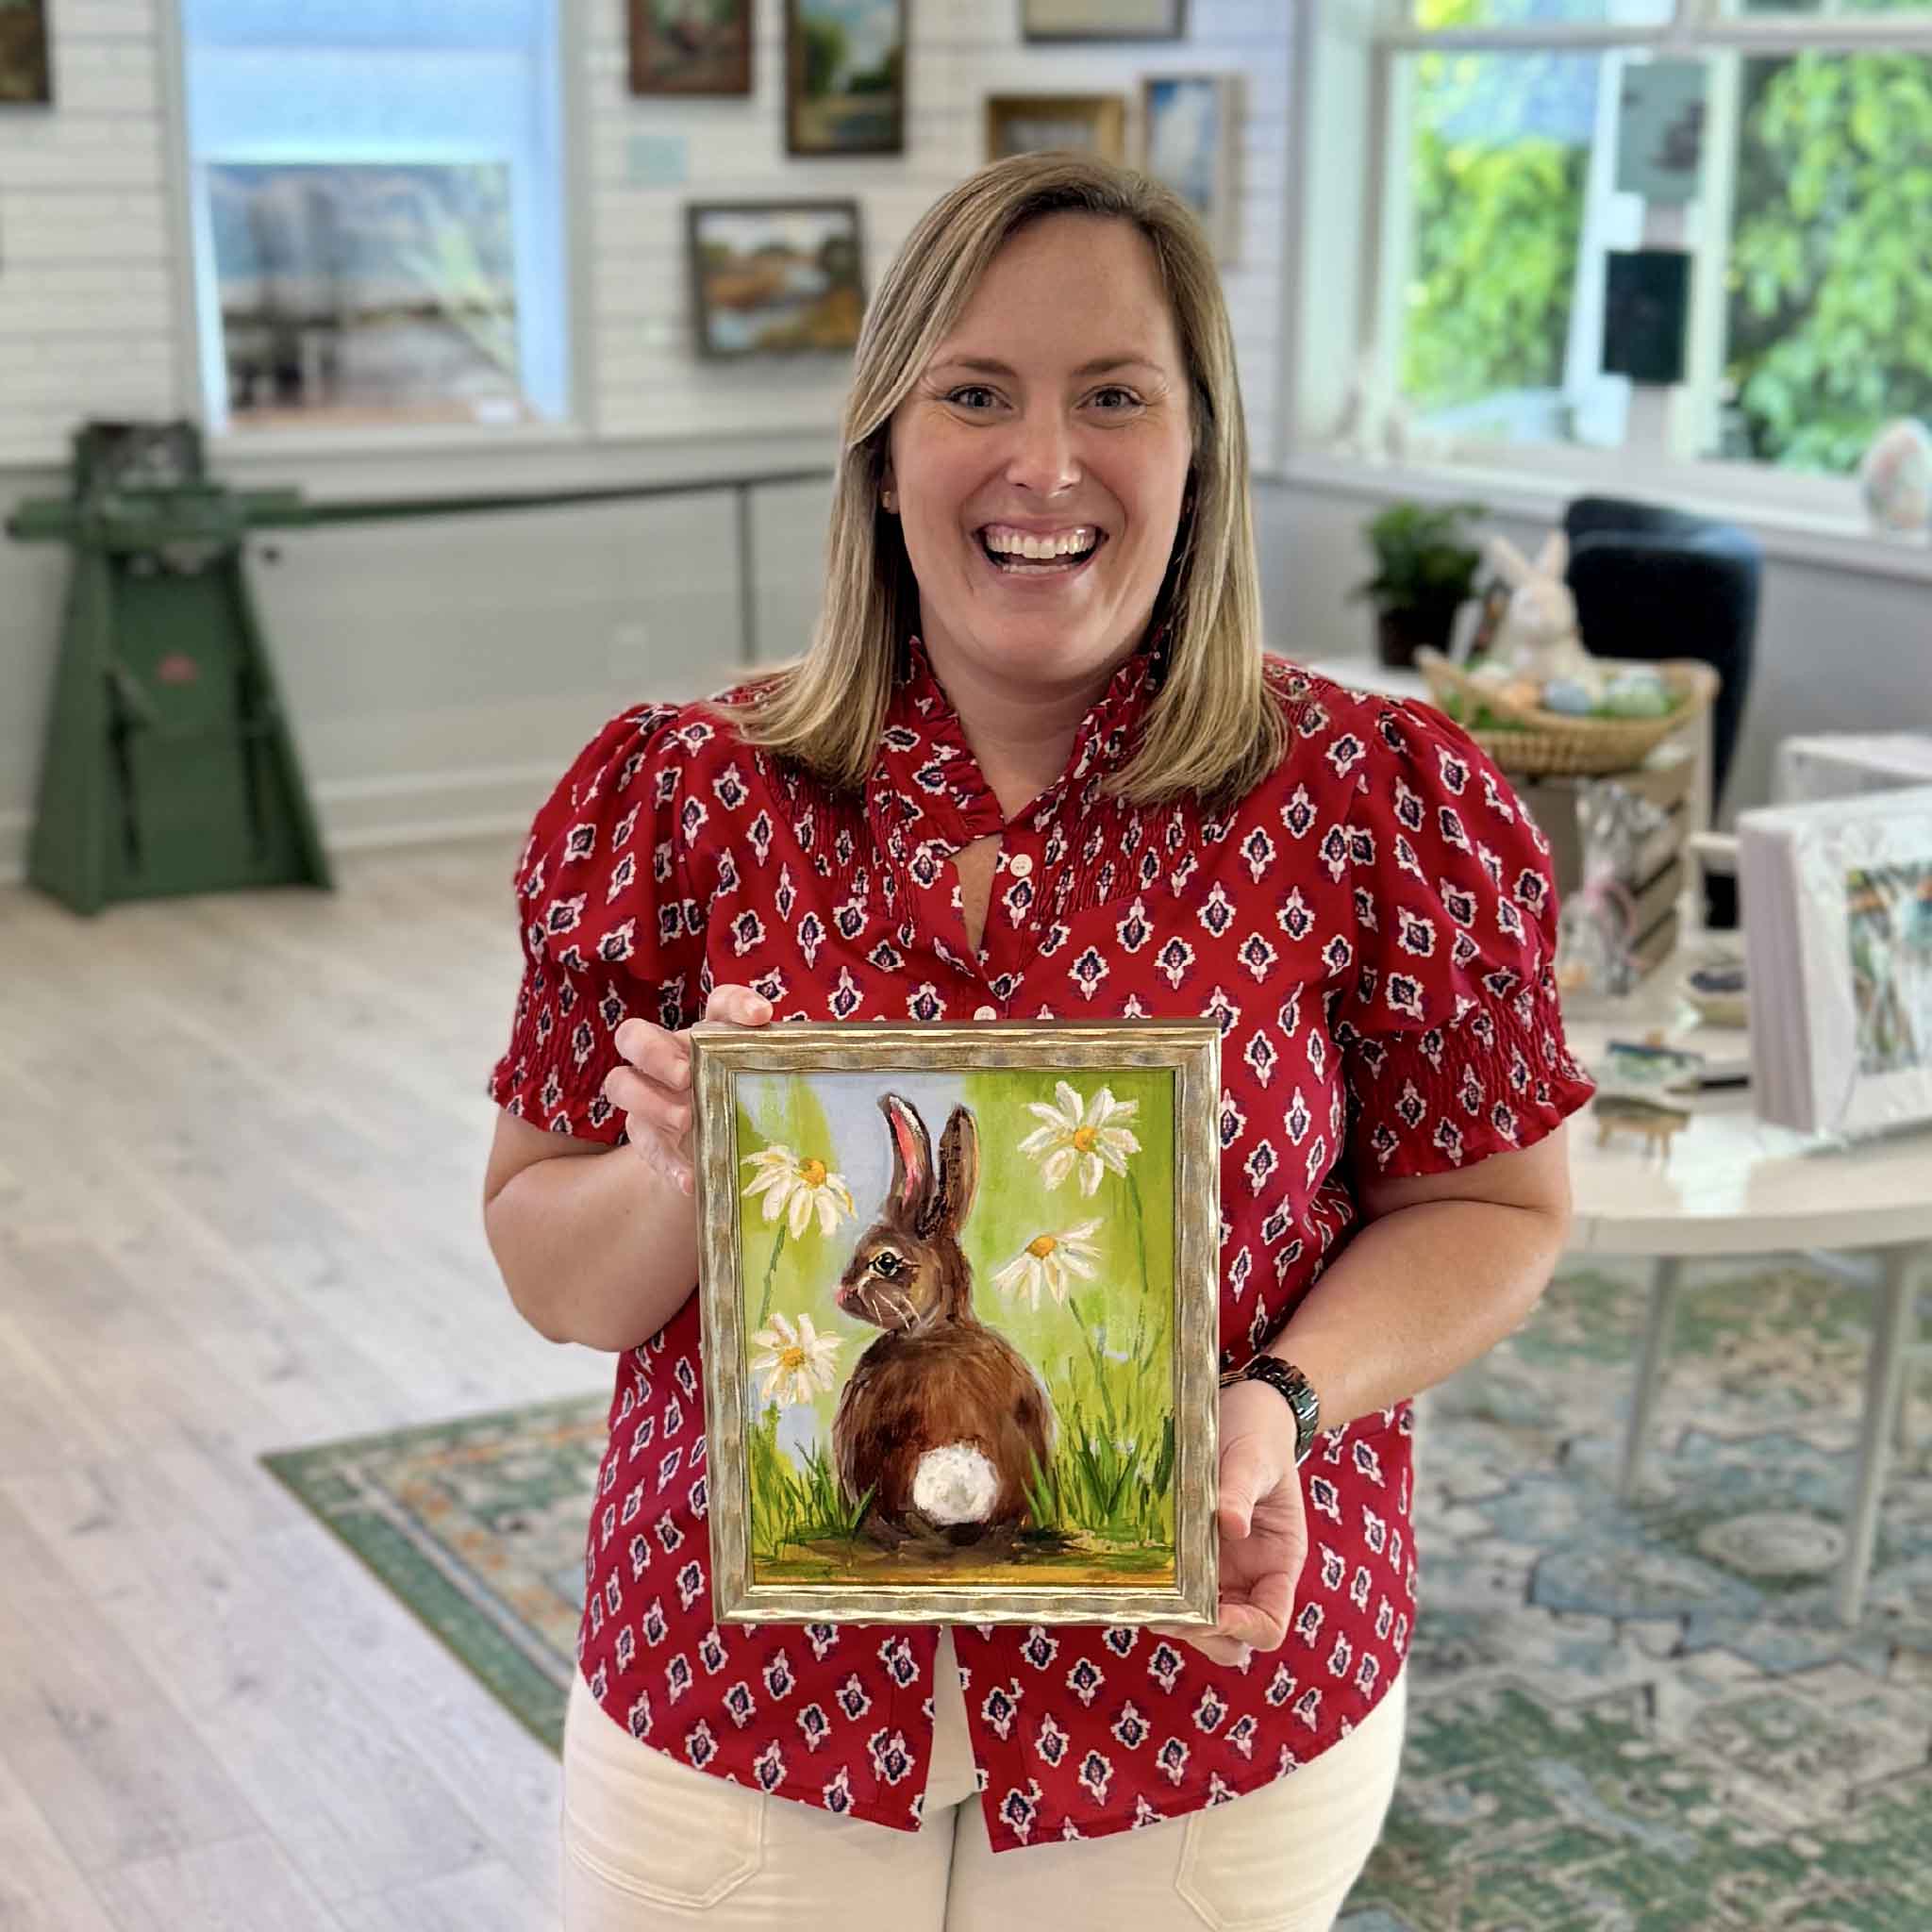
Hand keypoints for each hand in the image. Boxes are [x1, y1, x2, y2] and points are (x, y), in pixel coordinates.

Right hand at [602, 986, 771, 1194]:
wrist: (721, 1153)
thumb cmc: (747, 1107)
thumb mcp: (763, 1089)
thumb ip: (777, 1076)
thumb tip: (817, 1070)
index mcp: (708, 1035)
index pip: (719, 1004)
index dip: (737, 1003)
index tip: (762, 1016)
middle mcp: (670, 1056)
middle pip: (635, 1035)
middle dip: (655, 1053)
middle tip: (686, 1076)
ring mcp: (650, 1094)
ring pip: (621, 1083)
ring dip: (652, 1102)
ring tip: (687, 1121)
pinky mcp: (647, 1134)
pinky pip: (645, 1144)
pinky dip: (668, 1163)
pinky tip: (690, 1180)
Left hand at [1152, 1379, 1308, 1668]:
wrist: (1245, 1411)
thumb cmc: (1259, 1436)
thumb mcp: (1255, 1458)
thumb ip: (1241, 1488)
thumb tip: (1230, 1523)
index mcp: (1279, 1563)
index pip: (1269, 1625)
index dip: (1240, 1629)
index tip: (1208, 1611)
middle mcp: (1250, 1577)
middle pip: (1232, 1640)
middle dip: (1201, 1635)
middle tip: (1165, 1612)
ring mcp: (1219, 1571)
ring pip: (1200, 1624)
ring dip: (1175, 1621)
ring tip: (1145, 1600)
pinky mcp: (1190, 1558)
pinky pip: (1176, 1593)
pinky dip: (1159, 1597)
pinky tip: (1135, 1580)